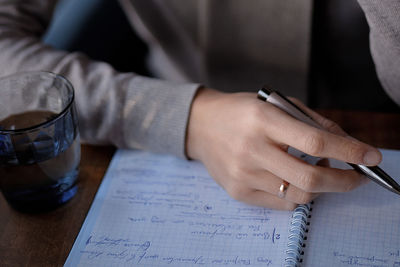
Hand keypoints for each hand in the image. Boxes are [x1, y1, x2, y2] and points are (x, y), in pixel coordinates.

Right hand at [186, 88, 381, 209]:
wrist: (201, 126)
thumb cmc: (242, 112)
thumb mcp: (277, 104)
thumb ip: (313, 123)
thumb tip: (347, 145)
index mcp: (263, 120)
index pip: (314, 142)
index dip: (349, 151)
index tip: (371, 157)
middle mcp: (251, 149)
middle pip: (309, 178)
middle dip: (344, 182)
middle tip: (356, 177)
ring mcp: (243, 174)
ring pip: (298, 196)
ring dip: (320, 188)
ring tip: (318, 172)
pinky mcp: (238, 192)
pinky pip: (281, 203)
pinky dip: (297, 194)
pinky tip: (293, 178)